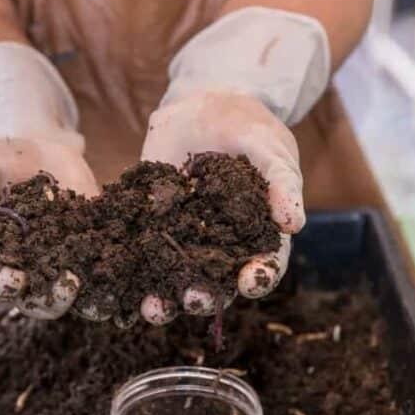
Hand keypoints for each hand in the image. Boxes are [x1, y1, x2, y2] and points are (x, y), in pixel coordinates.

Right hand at [0, 133, 99, 318]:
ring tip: (102, 293)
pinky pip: (100, 271)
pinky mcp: (87, 250)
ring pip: (70, 295)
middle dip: (51, 297)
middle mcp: (23, 273)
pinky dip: (113, 277)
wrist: (28, 146)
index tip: (14, 278)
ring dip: (86, 299)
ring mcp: (56, 265)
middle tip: (67, 284)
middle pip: (34, 301)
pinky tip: (124, 271)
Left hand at [138, 91, 302, 324]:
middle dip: (205, 297)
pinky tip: (120, 282)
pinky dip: (131, 274)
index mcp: (258, 235)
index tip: (249, 281)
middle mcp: (222, 249)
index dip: (258, 278)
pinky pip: (142, 258)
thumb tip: (294, 224)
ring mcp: (185, 242)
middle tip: (194, 299)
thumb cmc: (248, 128)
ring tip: (154, 308)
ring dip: (166, 300)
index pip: (263, 265)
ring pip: (176, 281)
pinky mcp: (152, 230)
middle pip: (216, 284)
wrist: (202, 106)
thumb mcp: (268, 146)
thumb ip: (281, 181)